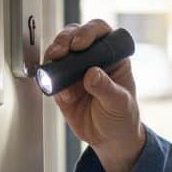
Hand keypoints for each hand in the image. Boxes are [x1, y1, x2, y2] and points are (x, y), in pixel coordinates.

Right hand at [44, 19, 145, 171]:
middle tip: (61, 52)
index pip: (100, 32)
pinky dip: (48, 76)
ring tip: (54, 63)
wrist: (109, 139)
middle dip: (65, 39)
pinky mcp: (62, 84)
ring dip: (53, 53)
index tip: (80, 44)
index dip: (89, 32)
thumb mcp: (120, 104)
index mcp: (113, 56)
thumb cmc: (122, 117)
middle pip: (75, 36)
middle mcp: (93, 58)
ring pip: (60, 51)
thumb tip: (92, 73)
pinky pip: (50, 74)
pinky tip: (55, 86)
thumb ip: (107, 89)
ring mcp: (75, 70)